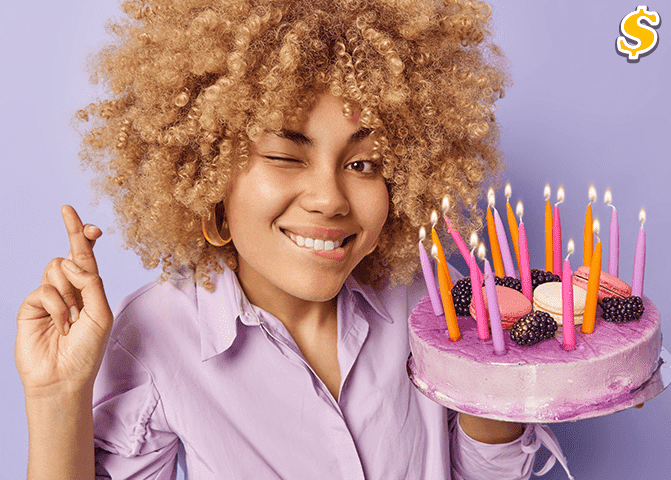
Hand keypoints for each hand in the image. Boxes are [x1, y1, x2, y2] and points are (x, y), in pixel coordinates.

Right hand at [15, 205, 112, 398]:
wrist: (63, 378)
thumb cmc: (87, 350)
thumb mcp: (101, 314)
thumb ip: (92, 284)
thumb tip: (73, 261)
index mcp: (89, 289)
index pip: (86, 255)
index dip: (83, 234)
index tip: (82, 218)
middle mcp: (69, 288)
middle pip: (70, 252)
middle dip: (74, 233)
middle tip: (69, 213)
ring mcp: (49, 296)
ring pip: (57, 266)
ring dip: (70, 290)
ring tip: (73, 317)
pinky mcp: (31, 305)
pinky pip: (45, 289)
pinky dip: (58, 307)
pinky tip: (62, 326)